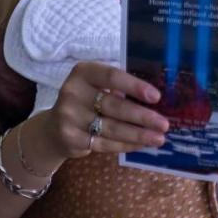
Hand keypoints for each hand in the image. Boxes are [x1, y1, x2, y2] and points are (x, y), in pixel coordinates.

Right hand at [28, 61, 169, 168]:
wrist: (53, 128)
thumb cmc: (85, 101)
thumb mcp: (96, 85)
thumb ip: (117, 87)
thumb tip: (155, 98)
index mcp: (83, 73)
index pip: (112, 76)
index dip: (135, 86)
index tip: (156, 96)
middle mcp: (73, 93)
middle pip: (114, 106)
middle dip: (142, 116)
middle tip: (164, 124)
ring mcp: (69, 117)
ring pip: (111, 128)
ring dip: (138, 134)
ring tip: (159, 138)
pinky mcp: (71, 139)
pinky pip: (105, 143)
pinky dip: (126, 145)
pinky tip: (141, 144)